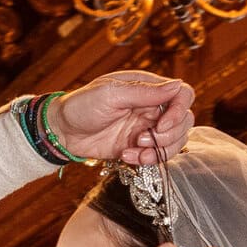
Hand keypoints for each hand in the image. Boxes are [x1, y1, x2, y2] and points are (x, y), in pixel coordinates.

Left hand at [51, 71, 194, 164]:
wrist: (63, 131)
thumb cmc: (82, 105)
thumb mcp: (111, 94)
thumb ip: (144, 92)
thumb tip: (176, 85)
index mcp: (147, 88)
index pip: (182, 94)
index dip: (179, 111)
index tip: (161, 124)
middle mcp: (152, 107)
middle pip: (184, 121)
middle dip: (168, 136)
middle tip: (142, 139)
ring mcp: (147, 128)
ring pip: (174, 141)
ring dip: (158, 151)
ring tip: (134, 150)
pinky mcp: (139, 147)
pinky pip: (157, 156)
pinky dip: (146, 160)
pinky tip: (126, 156)